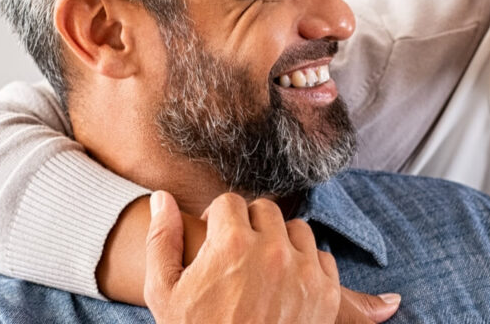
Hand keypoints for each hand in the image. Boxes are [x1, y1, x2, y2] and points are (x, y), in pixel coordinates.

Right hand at [145, 191, 399, 323]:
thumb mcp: (165, 292)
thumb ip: (162, 240)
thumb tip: (162, 197)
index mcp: (232, 244)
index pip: (229, 202)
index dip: (216, 219)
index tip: (213, 238)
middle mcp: (272, 251)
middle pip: (265, 210)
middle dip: (248, 226)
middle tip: (237, 253)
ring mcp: (304, 271)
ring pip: (297, 230)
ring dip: (280, 241)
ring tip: (262, 267)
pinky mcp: (327, 292)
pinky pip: (321, 258)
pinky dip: (305, 265)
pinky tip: (285, 284)